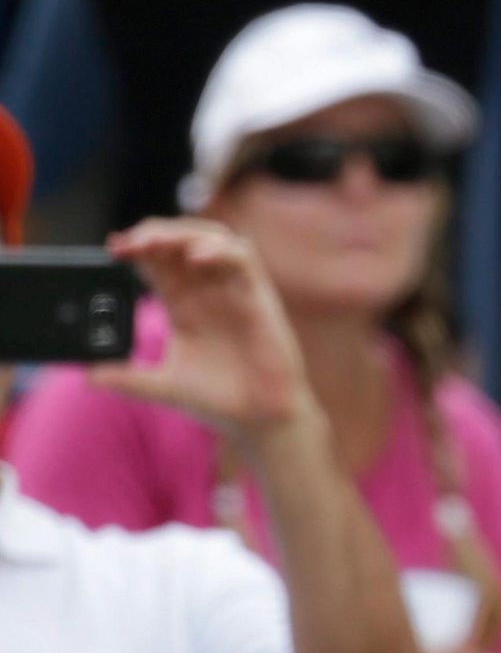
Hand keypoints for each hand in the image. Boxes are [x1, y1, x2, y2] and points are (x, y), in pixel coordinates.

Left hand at [91, 218, 312, 439]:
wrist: (258, 418)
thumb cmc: (220, 399)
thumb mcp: (163, 386)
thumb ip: (128, 378)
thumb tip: (89, 375)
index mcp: (184, 306)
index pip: (158, 263)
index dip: (137, 249)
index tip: (113, 248)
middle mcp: (208, 292)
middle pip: (182, 242)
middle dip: (155, 234)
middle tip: (129, 243)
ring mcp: (234, 291)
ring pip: (212, 239)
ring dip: (184, 234)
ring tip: (156, 243)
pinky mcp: (259, 296)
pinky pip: (244, 259)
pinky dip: (221, 250)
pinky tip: (196, 258)